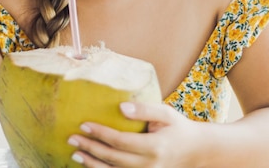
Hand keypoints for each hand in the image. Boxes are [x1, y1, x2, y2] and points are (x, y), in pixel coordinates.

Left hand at [67, 102, 202, 166]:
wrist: (196, 152)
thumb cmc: (179, 128)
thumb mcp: (166, 114)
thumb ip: (144, 109)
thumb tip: (121, 107)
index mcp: (154, 147)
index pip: (120, 141)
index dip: (101, 134)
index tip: (84, 125)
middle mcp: (149, 165)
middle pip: (113, 158)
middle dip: (90, 148)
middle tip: (71, 138)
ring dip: (92, 164)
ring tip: (75, 154)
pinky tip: (89, 164)